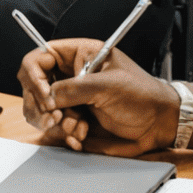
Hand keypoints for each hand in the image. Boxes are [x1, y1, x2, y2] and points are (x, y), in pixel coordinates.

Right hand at [19, 39, 178, 153]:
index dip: (35, 76)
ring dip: (54, 123)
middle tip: (54, 118)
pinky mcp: (74, 119)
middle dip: (40, 105)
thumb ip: (74, 89)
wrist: (160, 124)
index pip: (40, 57)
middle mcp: (70, 75)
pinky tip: (81, 137)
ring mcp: (71, 99)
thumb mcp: (109, 86)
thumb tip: (47, 98)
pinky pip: (55, 128)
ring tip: (75, 127)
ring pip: (40, 110)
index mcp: (78, 55)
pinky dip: (65, 135)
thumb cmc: (142, 95)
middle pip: (33, 85)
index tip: (46, 97)